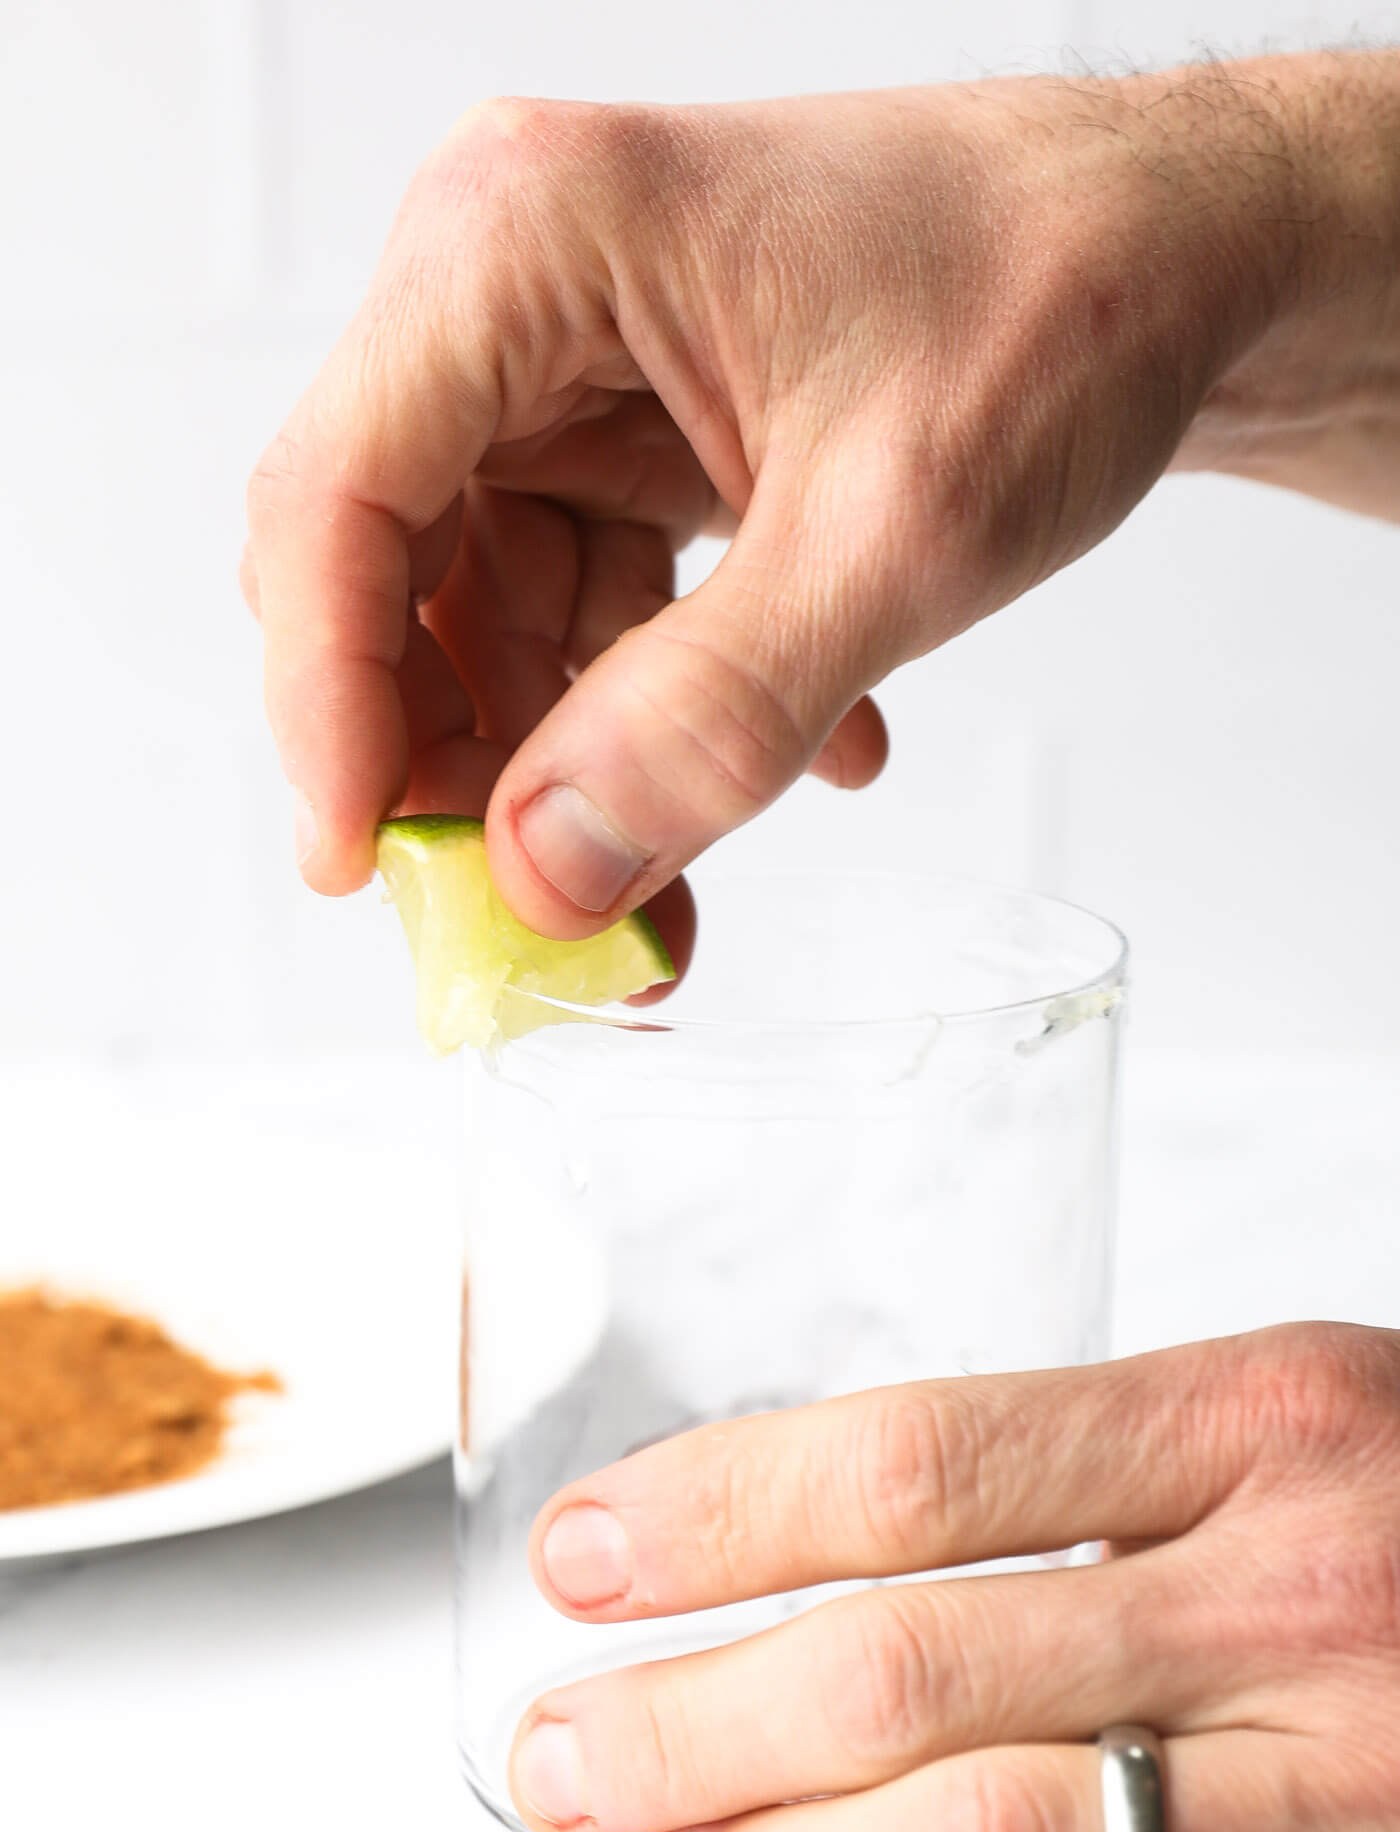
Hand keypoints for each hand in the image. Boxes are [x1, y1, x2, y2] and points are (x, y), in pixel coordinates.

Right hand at [244, 57, 1399, 934]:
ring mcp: (574, 362)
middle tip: (532, 906)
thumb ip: (712, 718)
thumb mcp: (894, 533)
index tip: (362, 866)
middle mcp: (520, 288)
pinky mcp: (635, 426)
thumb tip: (547, 873)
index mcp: (533, 241)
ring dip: (577, 759)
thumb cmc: (1070, 296)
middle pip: (394, 567)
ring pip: (493, 608)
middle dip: (463, 754)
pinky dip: (661, 707)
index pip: (341, 498)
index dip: (328, 702)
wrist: (1190, 253)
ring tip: (681, 884)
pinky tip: (803, 752)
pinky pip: (591, 602)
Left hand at [507, 1322, 1399, 1831]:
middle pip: (911, 1666)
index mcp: (1267, 1420)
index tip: (585, 1561)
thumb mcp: (1284, 1426)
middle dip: (688, 1721)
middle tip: (565, 1758)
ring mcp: (1375, 1800)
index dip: (713, 1514)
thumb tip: (797, 1583)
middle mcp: (1312, 1598)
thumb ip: (1075, 1489)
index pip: (915, 1461)